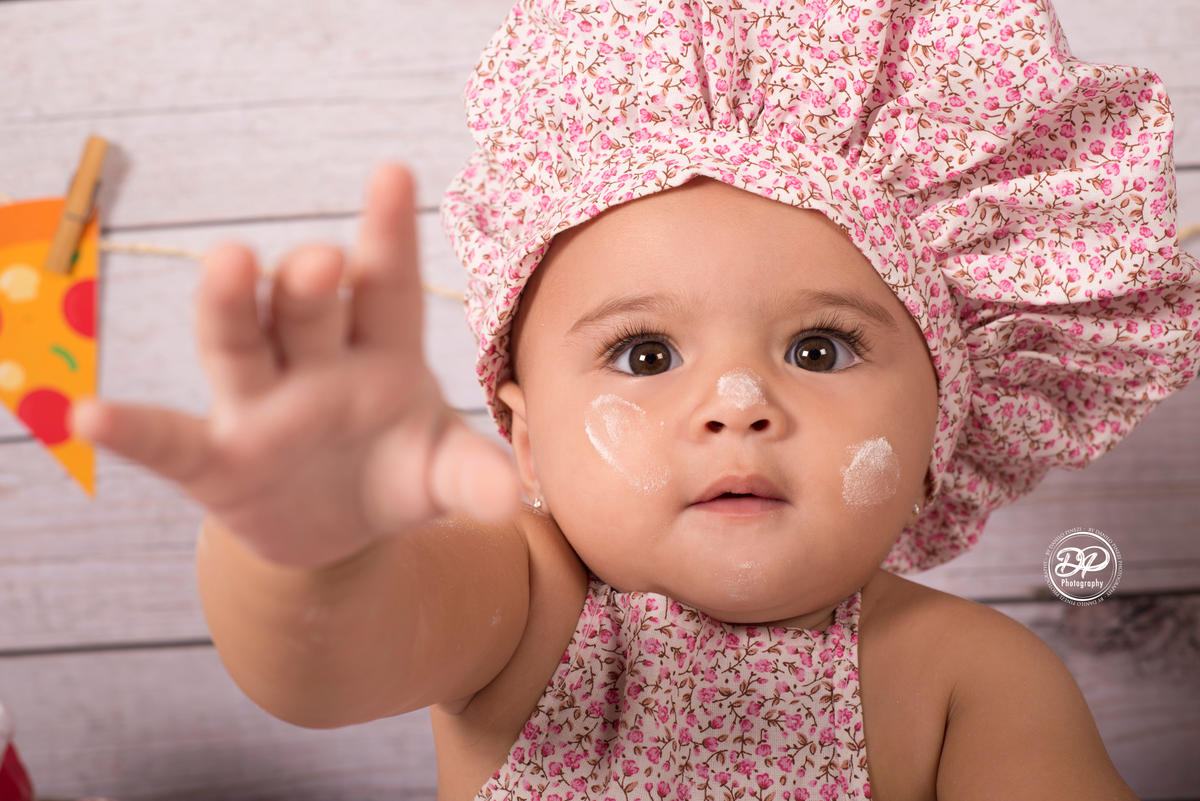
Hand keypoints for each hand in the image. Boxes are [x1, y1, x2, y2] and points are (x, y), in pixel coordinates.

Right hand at [72, 163, 520, 567]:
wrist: (343, 527)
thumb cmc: (397, 472)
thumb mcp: (440, 474)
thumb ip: (472, 476)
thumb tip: (512, 496)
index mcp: (383, 349)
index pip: (387, 285)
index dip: (389, 233)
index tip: (394, 173)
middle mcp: (317, 362)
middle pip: (310, 309)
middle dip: (312, 282)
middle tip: (322, 257)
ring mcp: (262, 406)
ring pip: (241, 346)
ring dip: (234, 308)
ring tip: (231, 264)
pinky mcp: (218, 461)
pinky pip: (170, 442)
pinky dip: (132, 431)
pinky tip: (89, 416)